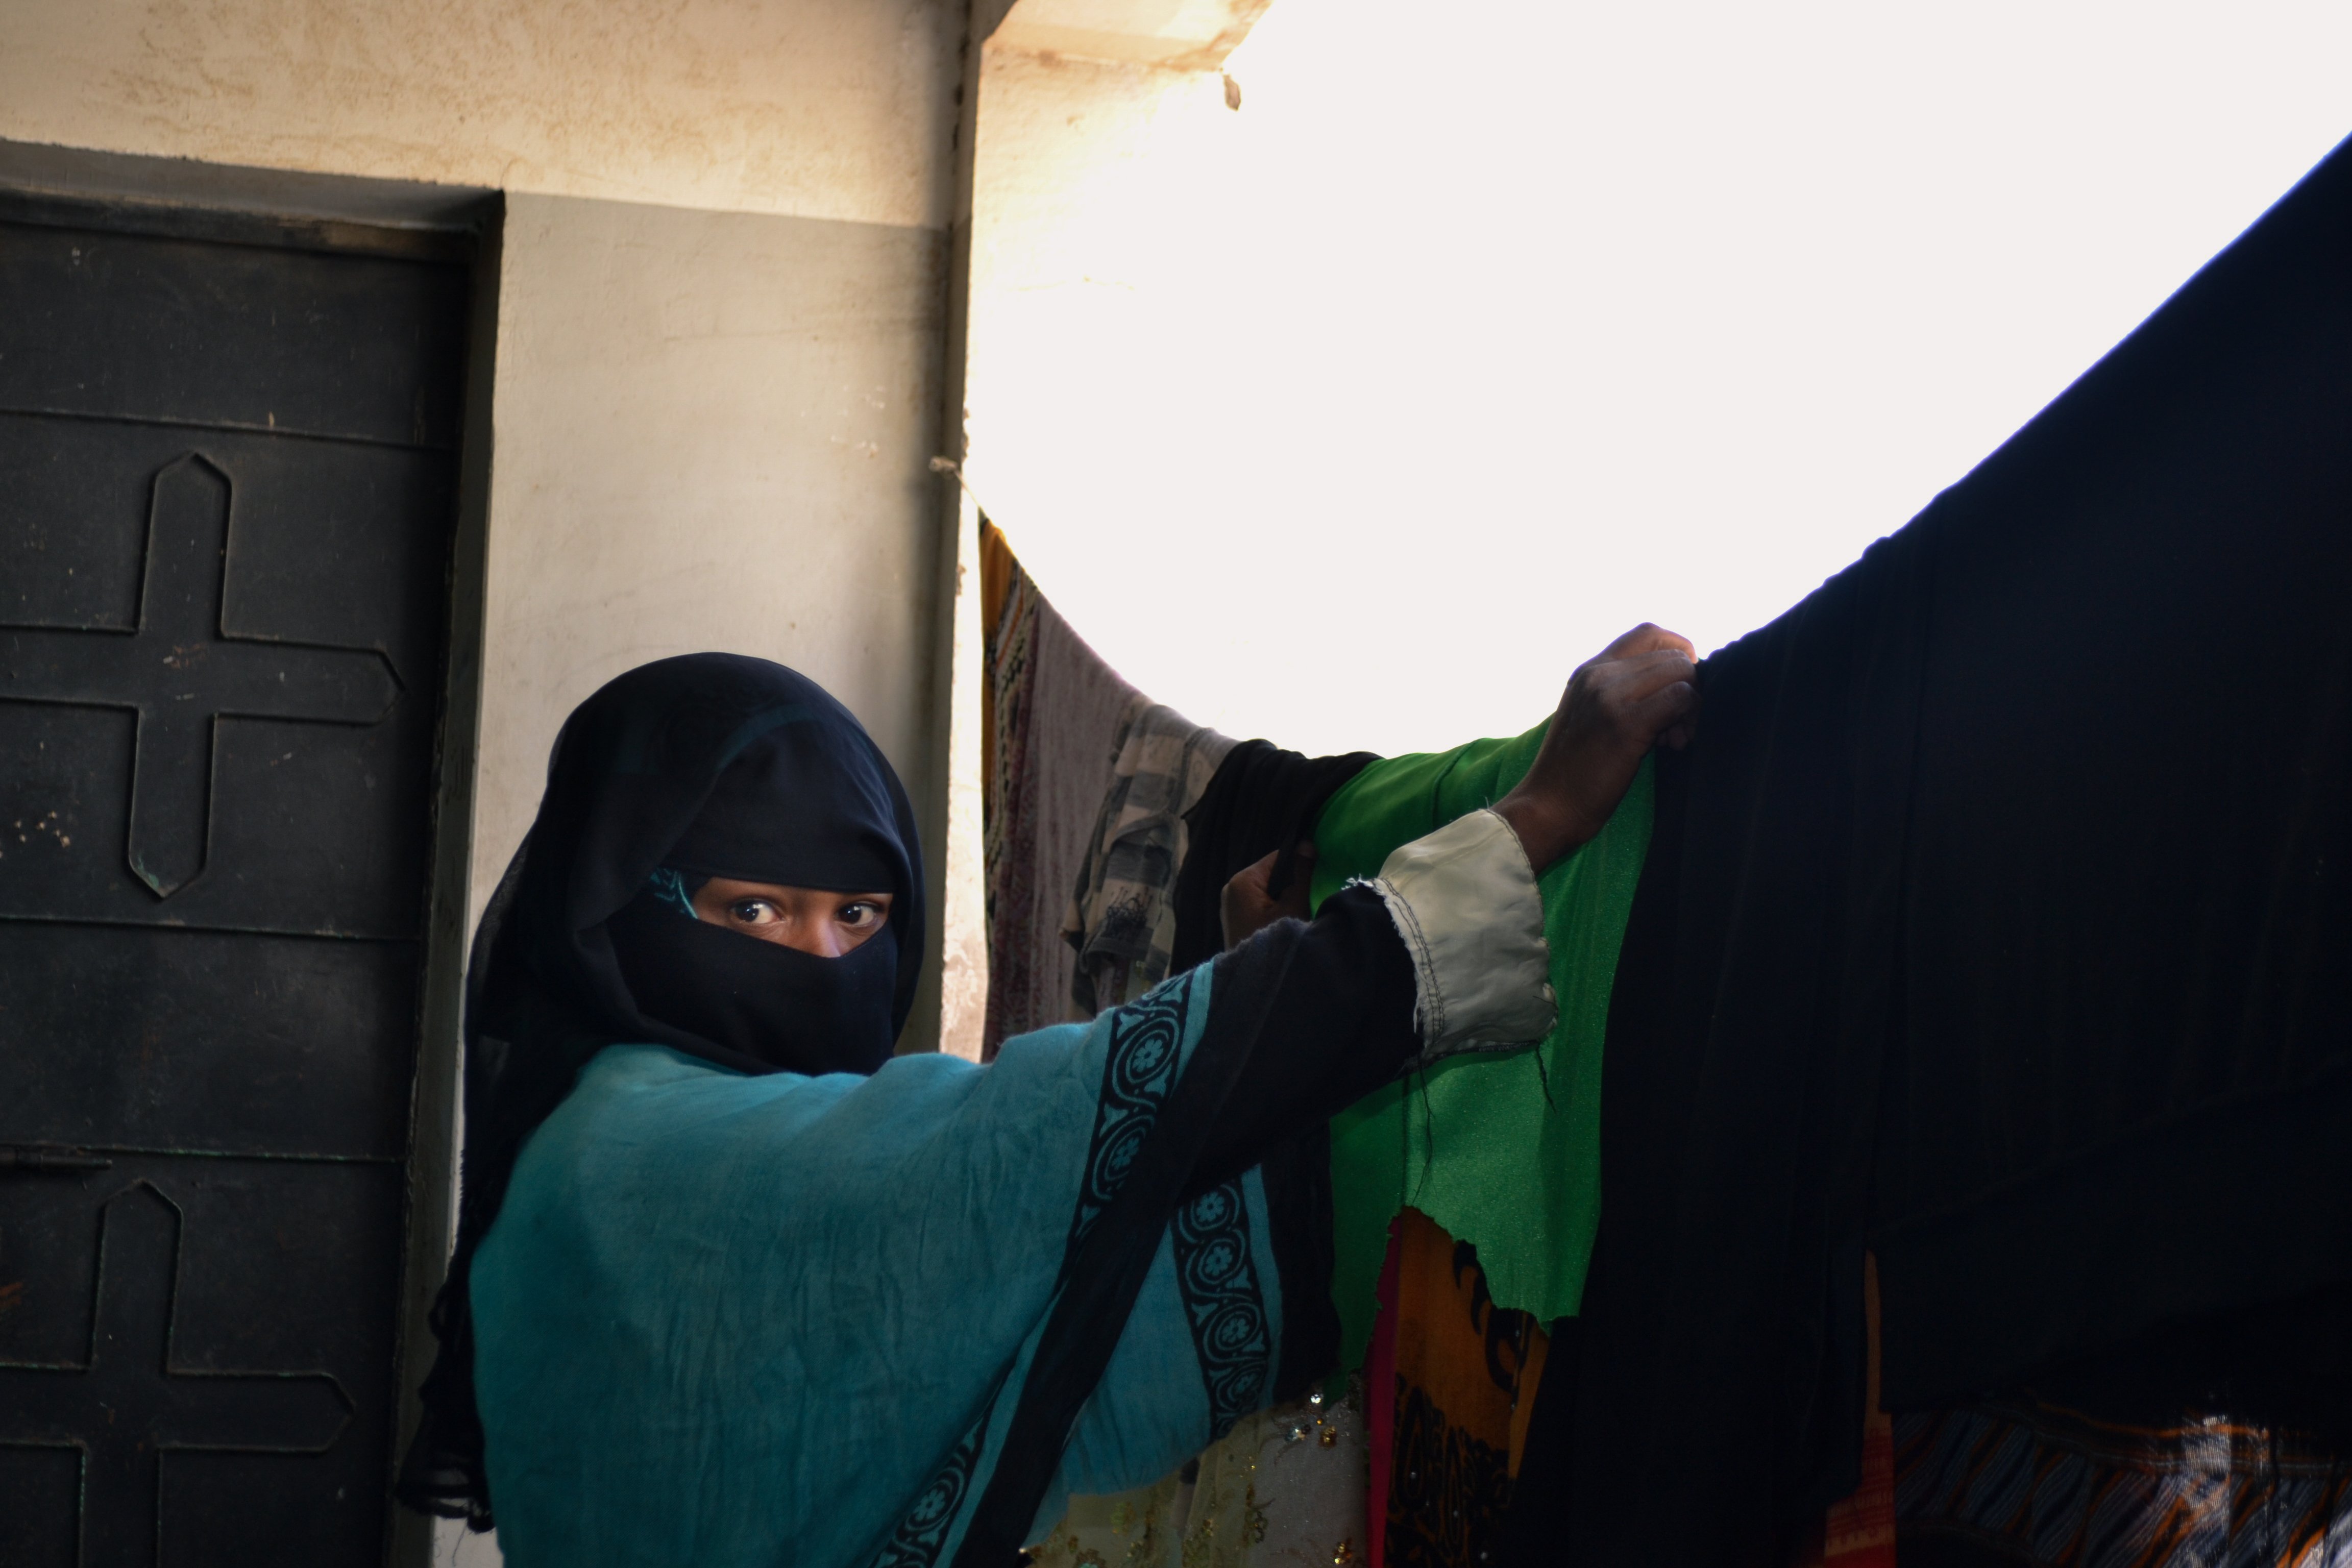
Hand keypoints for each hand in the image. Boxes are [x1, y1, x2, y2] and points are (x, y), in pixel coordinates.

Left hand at [1220, 841, 1315, 949]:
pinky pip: (1258, 903)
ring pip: (1266, 890)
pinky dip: (1273, 908)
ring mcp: (1230, 905)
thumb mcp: (1294, 906)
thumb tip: (1306, 844)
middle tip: (1307, 898)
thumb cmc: (1275, 941)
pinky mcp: (1235, 919)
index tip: (1317, 875)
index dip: (1299, 864)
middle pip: (1271, 874)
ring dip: (1283, 897)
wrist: (1255, 984)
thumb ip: (1301, 873)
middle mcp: (1231, 888)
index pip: (1277, 858)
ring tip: (1297, 911)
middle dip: (1290, 882)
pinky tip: (1284, 921)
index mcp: (1242, 880)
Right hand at [1493, 623, 1697, 871]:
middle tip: (1679, 726)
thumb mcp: (1589, 716)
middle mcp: (1598, 674)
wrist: (1547, 807)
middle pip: (1672, 654)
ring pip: (1681, 672)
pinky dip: (1688, 718)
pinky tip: (1673, 744)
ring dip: (1691, 705)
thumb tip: (1675, 683)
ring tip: (1675, 738)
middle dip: (1689, 686)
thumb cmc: (1573, 771)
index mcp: (1589, 670)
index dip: (1678, 651)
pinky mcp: (1625, 723)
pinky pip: (1680, 698)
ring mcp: (1610, 695)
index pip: (1649, 632)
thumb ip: (1620, 692)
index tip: (1681, 685)